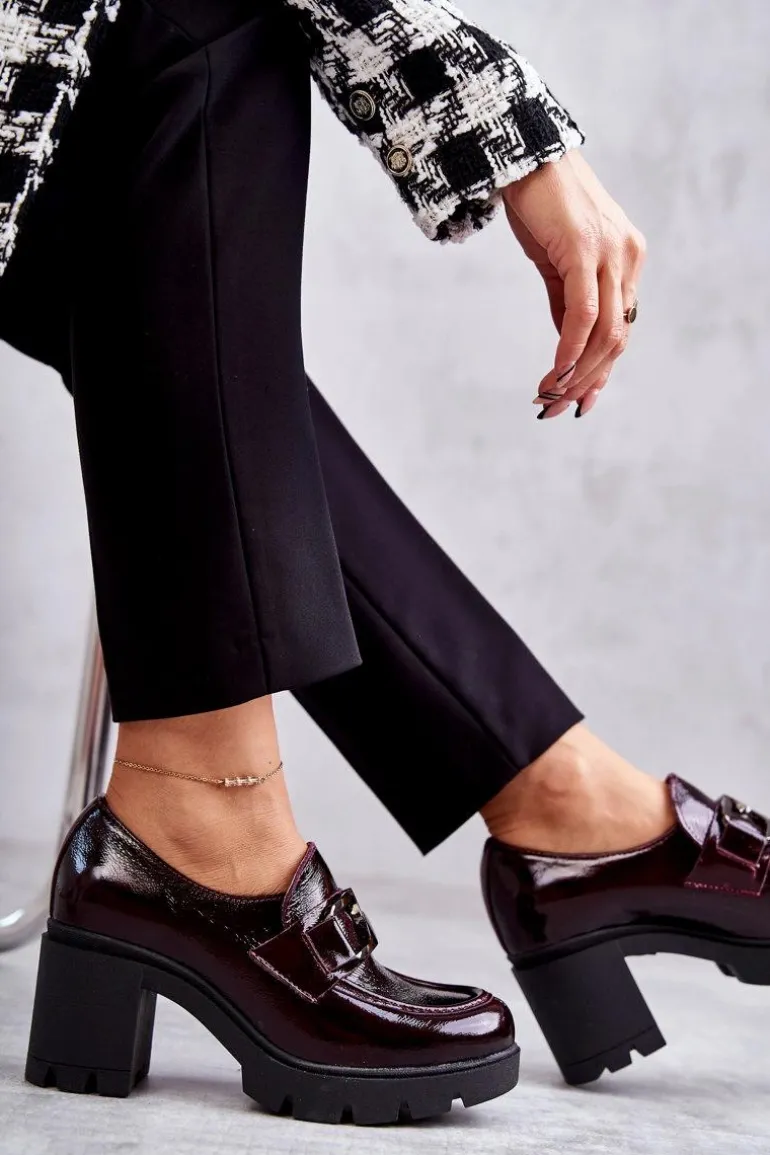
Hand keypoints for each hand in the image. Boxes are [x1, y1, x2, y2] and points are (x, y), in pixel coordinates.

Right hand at [503, 150, 645, 417]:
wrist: (522, 151)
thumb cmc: (537, 202)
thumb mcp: (555, 259)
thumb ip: (566, 299)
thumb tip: (566, 342)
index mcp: (626, 259)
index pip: (620, 327)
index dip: (600, 371)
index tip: (578, 401)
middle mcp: (628, 257)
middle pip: (618, 337)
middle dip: (588, 381)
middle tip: (558, 409)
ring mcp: (612, 252)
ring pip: (605, 331)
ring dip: (577, 372)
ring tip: (550, 397)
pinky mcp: (586, 248)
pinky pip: (584, 312)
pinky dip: (570, 347)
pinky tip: (556, 371)